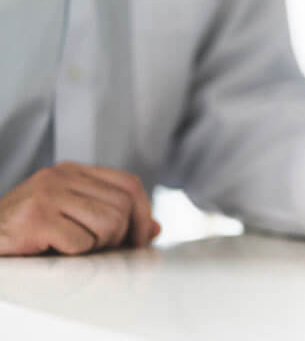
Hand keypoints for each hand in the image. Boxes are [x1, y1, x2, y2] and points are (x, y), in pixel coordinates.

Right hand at [0, 162, 160, 255]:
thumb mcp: (73, 219)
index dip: (144, 213)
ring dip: (98, 246)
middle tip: (102, 249)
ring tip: (73, 247)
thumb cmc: (27, 233)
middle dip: (121, 235)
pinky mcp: (36, 218)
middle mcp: (61, 176)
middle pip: (124, 205)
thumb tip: (156, 229)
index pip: (129, 184)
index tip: (141, 239)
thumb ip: (113, 219)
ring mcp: (47, 194)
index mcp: (72, 171)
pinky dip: (75, 255)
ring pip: (109, 223)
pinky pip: (82, 243)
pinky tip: (53, 251)